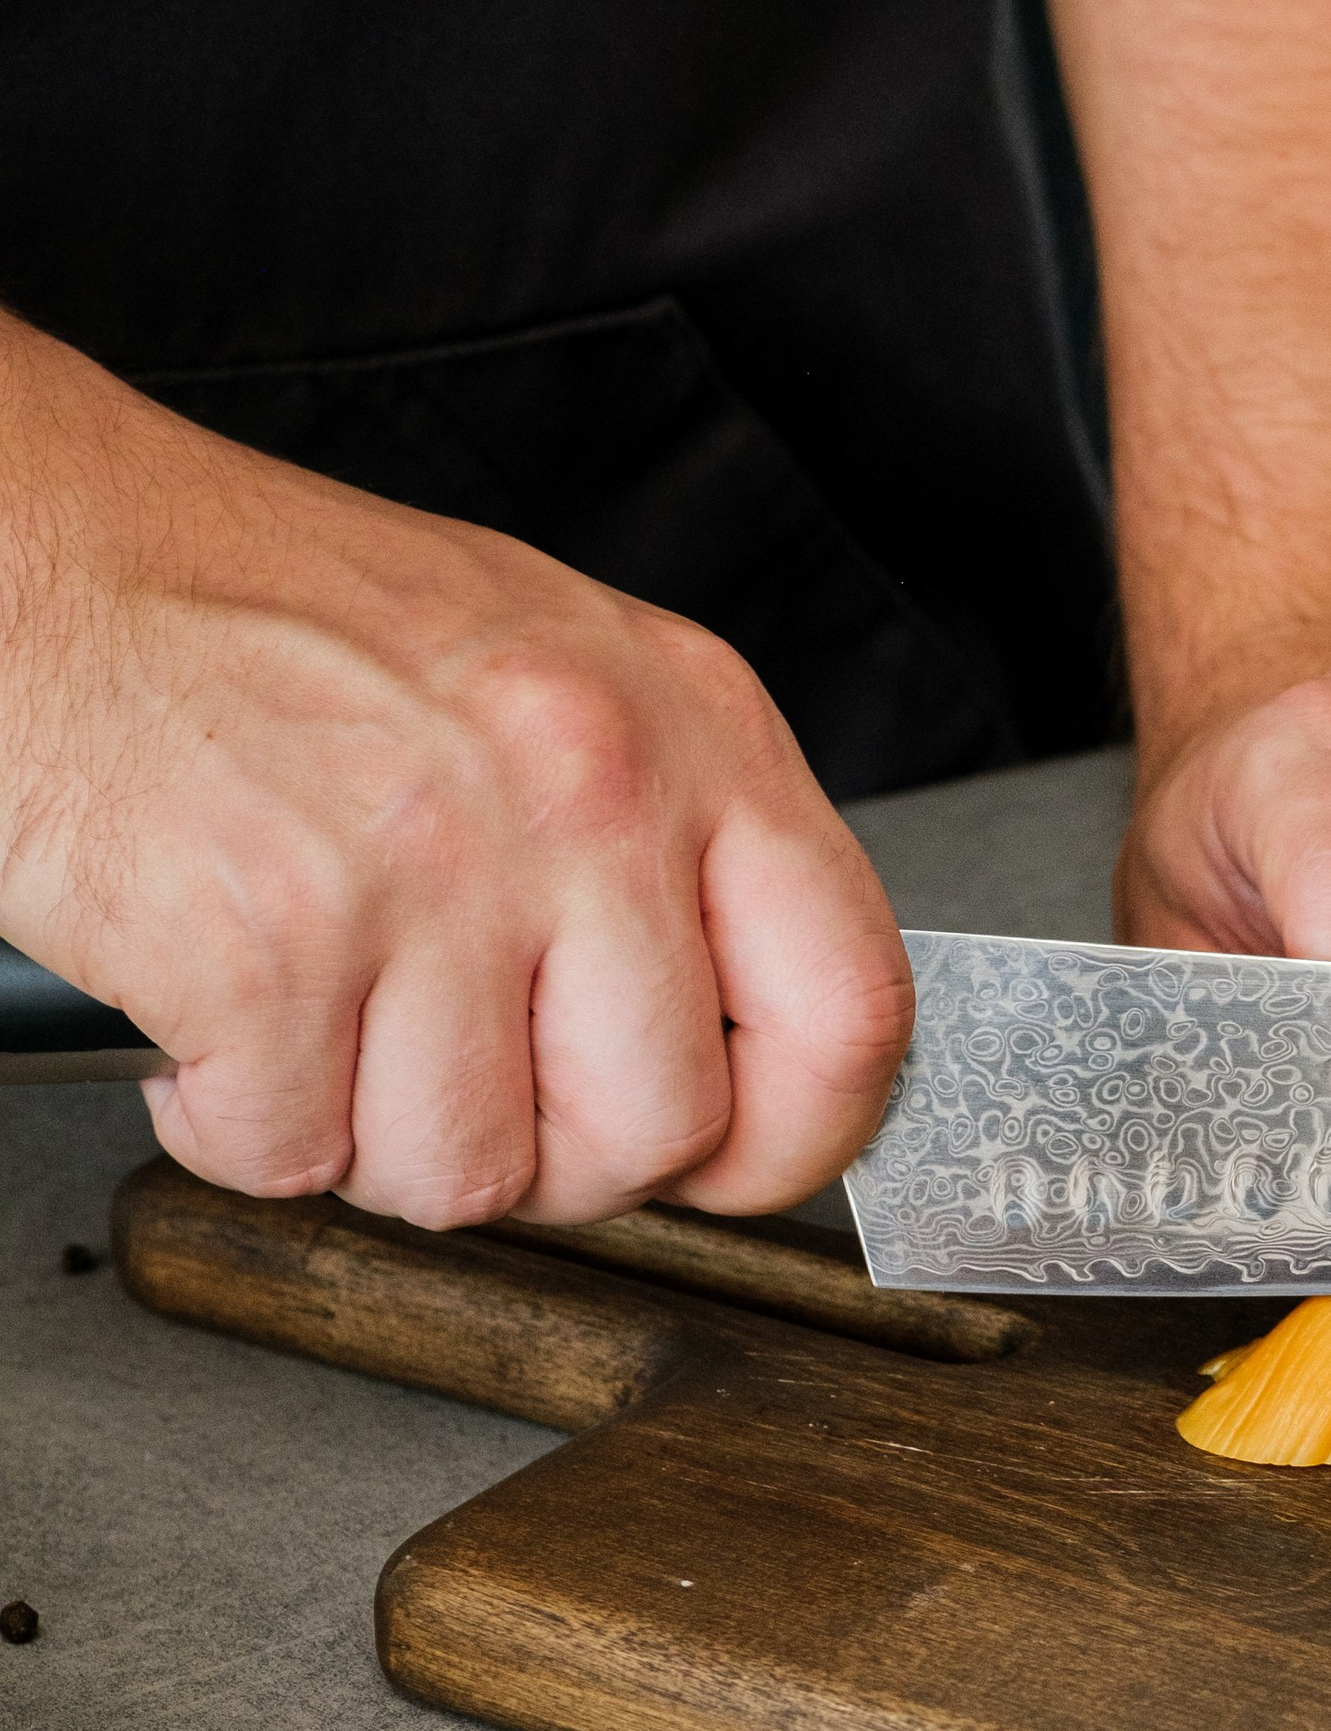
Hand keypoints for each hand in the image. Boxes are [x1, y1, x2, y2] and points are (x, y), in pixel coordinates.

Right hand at [0, 320, 911, 1227]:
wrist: (41, 554)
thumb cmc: (269, 613)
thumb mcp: (547, 678)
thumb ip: (666, 848)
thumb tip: (735, 1039)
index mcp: (682, 725)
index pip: (849, 1009)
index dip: (792, 1136)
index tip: (728, 1155)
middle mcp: (583, 789)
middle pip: (654, 1134)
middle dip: (547, 1157)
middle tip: (456, 1078)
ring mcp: (431, 870)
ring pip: (472, 1176)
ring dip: (373, 1140)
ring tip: (321, 1020)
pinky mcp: (271, 948)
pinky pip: (295, 1154)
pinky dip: (236, 1121)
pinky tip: (221, 1013)